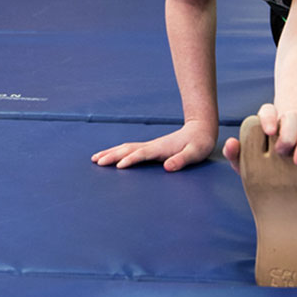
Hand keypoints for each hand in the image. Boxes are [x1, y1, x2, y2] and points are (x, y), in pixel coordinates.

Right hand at [91, 120, 217, 170]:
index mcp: (161, 148)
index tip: (118, 166)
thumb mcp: (195, 153)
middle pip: (127, 149)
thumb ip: (182, 160)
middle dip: (112, 155)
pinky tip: (111, 156)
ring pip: (126, 148)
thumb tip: (167, 167)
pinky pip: (130, 149)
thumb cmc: (199, 143)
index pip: (142, 153)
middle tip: (96, 162)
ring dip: (111, 152)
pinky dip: (117, 152)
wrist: (200, 129)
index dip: (131, 159)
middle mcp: (152, 146)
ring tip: (95, 158)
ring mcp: (150, 146)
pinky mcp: (151, 148)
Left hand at [223, 103, 296, 170]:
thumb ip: (234, 153)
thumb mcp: (243, 163)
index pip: (269, 111)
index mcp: (267, 126)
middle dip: (288, 131)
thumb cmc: (256, 171)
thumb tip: (231, 143)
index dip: (269, 118)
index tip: (268, 131)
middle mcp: (286, 129)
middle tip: (281, 150)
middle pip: (293, 116)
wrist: (276, 190)